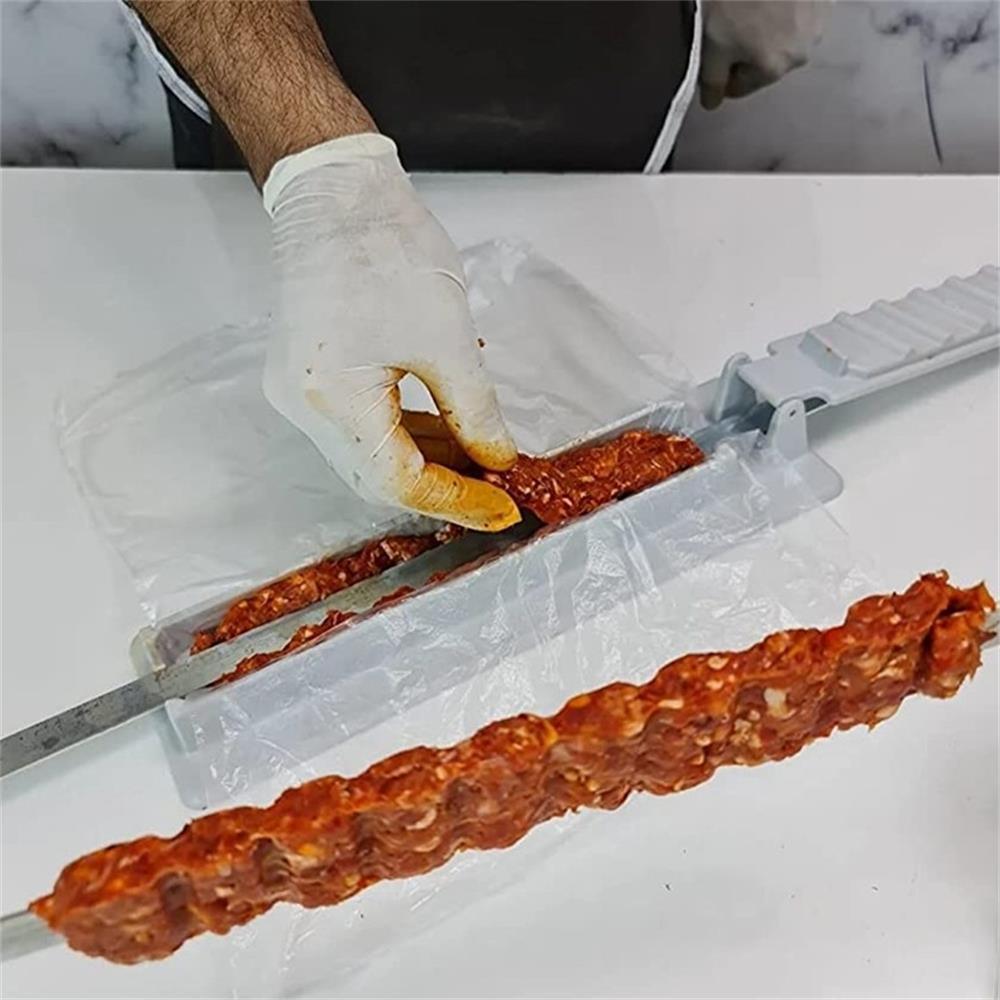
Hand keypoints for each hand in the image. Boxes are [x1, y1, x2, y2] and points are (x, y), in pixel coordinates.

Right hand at [262, 134, 520, 531]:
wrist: (337, 193)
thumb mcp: (447, 337)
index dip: (456, 500)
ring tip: (479, 459)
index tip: (500, 507)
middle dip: (442, 487)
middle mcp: (304, 405)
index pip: (399, 479)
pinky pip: (362, 426)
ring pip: (371, 454)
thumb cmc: (381, 245)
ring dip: (427, 461)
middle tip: (493, 493)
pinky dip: (407, 434)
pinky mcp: (311, 376)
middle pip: (378, 476)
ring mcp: (301, 392)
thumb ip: (475, 410)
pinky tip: (447, 431)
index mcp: (331, 396)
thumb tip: (495, 456)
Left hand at [700, 1, 828, 109]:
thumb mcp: (712, 44)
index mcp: (772, 69)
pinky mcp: (826, 0)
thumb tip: (713, 103)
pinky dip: (785, 10)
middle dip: (747, 50)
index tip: (713, 54)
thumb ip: (712, 80)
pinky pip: (800, 15)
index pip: (740, 88)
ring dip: (768, 29)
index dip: (722, 73)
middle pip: (765, 64)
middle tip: (731, 23)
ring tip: (751, 6)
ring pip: (784, 39)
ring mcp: (818, 24)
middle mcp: (801, 53)